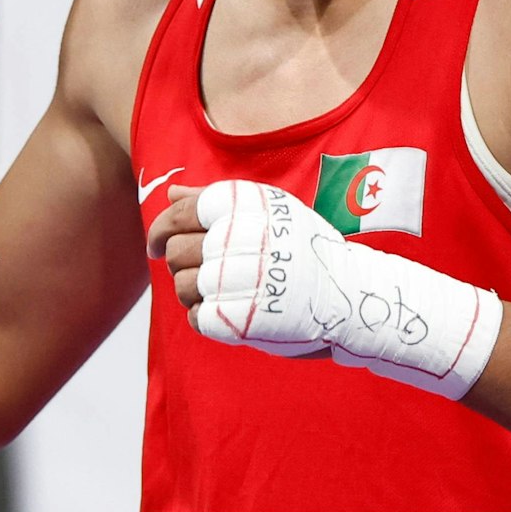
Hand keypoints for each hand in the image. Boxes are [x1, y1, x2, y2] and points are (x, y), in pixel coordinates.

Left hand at [149, 180, 501, 398]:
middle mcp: (240, 239)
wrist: (354, 296)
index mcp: (244, 208)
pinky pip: (197, 317)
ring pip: (181, 285)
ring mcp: (241, 280)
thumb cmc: (307, 251)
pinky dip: (206, 318)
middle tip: (205, 271)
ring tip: (223, 292)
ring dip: (193, 292)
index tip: (156, 245)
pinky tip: (229, 312)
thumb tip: (171, 193)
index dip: (158, 231)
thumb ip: (215, 201)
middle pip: (174, 250)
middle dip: (180, 263)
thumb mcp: (269, 213)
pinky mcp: (243, 318)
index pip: (178, 214)